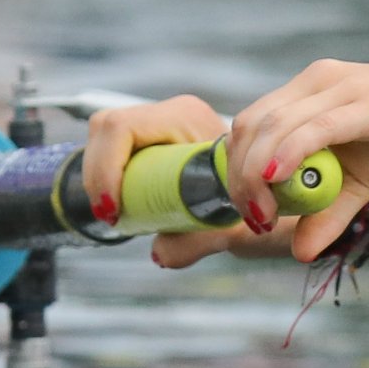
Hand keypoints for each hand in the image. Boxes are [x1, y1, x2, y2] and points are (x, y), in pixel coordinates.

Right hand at [77, 93, 269, 270]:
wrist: (271, 196)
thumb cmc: (258, 205)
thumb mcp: (230, 226)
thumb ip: (197, 242)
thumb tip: (159, 254)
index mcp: (188, 118)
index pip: (123, 128)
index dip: (106, 168)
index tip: (113, 210)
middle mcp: (171, 112)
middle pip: (106, 128)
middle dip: (97, 175)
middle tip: (111, 216)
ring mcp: (158, 123)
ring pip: (102, 136)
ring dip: (98, 176)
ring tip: (116, 213)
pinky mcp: (150, 139)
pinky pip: (110, 148)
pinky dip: (106, 176)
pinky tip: (121, 204)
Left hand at [215, 57, 368, 262]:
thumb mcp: (366, 182)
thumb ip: (330, 211)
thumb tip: (299, 253)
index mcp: (311, 90)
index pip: (250, 123)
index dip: (236, 168)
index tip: (246, 212)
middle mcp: (319, 80)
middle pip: (252, 125)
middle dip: (240, 178)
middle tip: (253, 220)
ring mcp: (340, 86)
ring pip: (274, 127)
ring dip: (257, 176)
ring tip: (266, 215)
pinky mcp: (365, 101)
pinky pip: (314, 127)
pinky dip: (288, 154)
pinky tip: (279, 181)